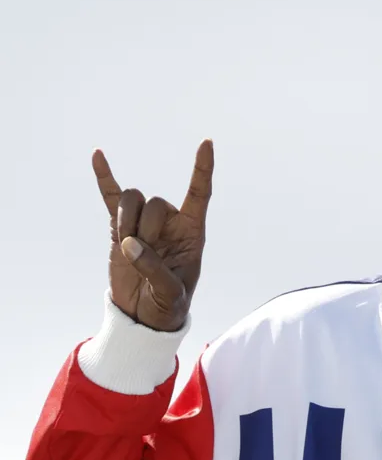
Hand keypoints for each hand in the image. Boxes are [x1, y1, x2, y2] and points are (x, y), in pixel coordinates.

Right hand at [94, 140, 213, 331]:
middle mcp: (170, 222)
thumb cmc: (168, 304)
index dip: (202, 169)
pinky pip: (111, 198)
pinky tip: (98, 155)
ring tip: (128, 245)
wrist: (144, 315)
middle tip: (142, 253)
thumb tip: (131, 243)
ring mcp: (144, 222)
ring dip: (126, 220)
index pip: (200, 193)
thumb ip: (155, 269)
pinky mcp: (120, 228)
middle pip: (156, 202)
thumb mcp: (170, 293)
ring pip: (133, 200)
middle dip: (146, 227)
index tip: (206, 143)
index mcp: (192, 232)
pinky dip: (104, 178)